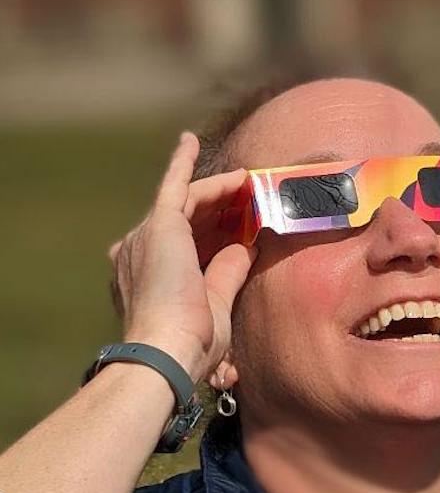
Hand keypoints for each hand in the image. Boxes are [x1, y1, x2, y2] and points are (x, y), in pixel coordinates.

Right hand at [108, 133, 256, 380]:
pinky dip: (184, 163)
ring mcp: (145, 236)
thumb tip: (245, 246)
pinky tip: (191, 141)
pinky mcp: (159, 225)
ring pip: (188, 203)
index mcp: (148, 277)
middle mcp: (138, 252)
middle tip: (248, 198)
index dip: (215, 232)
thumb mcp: (216, 303)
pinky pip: (175, 185)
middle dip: (219, 208)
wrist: (168, 351)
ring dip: (218, 192)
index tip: (239, 226)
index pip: (186, 244)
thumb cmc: (191, 342)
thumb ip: (227, 271)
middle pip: (186, 219)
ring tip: (246, 182)